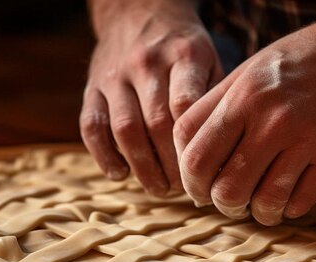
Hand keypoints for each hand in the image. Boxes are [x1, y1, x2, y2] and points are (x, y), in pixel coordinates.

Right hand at [80, 0, 222, 195]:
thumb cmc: (182, 46)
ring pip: (125, 129)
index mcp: (182, 54)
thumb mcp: (208, 58)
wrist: (139, 10)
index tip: (205, 169)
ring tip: (159, 189)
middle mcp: (146, 64)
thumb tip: (224, 153)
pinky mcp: (92, 87)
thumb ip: (213, 98)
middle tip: (184, 188)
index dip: (193, 144)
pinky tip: (120, 174)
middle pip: (157, 123)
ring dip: (142, 167)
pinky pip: (91, 126)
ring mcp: (114, 76)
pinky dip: (104, 156)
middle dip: (171, 164)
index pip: (185, 105)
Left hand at [173, 19, 315, 224]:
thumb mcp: (244, 75)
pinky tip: (289, 196)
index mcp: (240, 100)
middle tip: (231, 201)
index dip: (191, 184)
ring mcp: (305, 140)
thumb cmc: (294, 65)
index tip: (200, 188)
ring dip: (258, 212)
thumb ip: (210, 112)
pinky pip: (300, 202)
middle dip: (223, 205)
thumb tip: (185, 162)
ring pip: (264, 203)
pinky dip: (288, 208)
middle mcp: (270, 121)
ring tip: (261, 204)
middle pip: (226, 190)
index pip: (194, 160)